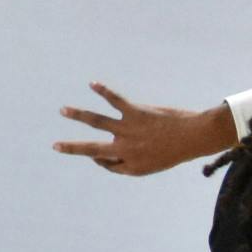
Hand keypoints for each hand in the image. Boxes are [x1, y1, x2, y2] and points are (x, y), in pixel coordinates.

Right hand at [54, 83, 233, 175]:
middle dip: (72, 148)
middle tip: (55, 146)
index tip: (102, 153)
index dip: (102, 158)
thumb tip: (107, 154)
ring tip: (63, 111)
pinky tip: (92, 84)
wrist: (195, 137)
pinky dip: (103, 91)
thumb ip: (130, 162)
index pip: (106, 162)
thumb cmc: (175, 151)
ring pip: (97, 122)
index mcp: (131, 166)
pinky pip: (115, 100)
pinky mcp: (136, 113)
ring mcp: (129, 130)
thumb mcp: (153, 165)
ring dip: (78, 115)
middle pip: (92, 149)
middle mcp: (126, 149)